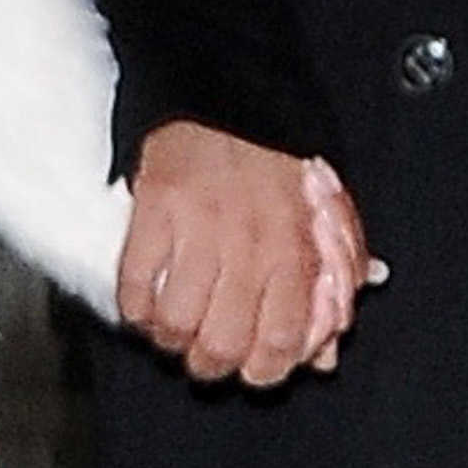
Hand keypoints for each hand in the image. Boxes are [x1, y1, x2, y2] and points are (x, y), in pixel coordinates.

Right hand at [118, 121, 385, 389]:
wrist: (230, 97)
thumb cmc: (280, 164)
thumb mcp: (326, 224)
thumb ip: (332, 292)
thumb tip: (323, 356)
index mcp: (296, 249)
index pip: (281, 341)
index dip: (262, 371)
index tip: (249, 369)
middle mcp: (250, 243)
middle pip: (222, 343)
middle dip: (209, 363)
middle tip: (204, 353)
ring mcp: (199, 226)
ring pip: (175, 322)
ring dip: (169, 338)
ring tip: (171, 330)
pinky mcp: (156, 208)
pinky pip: (135, 283)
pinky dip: (135, 307)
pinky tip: (144, 305)